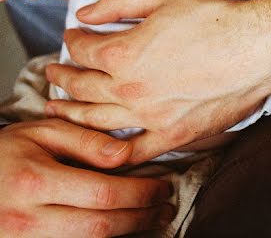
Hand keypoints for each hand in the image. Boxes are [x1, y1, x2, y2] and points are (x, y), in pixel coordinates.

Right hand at [0, 118, 171, 236]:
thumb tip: (125, 154)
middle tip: (165, 209)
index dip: (141, 194)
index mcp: (36, 182)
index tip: (163, 187)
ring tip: (149, 219)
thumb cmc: (6, 153)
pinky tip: (117, 228)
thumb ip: (86, 141)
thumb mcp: (43, 132)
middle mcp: (28, 218)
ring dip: (124, 234)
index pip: (103, 194)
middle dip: (141, 219)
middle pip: (100, 227)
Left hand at [44, 0, 270, 163]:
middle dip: (62, 76)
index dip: (73, 40)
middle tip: (55, 72)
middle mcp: (129, 88)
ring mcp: (150, 116)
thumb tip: (84, 12)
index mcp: (124, 52)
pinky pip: (132, 151)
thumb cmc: (215, 19)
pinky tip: (101, 144)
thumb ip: (117, 2)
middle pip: (81, 87)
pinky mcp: (172, 134)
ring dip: (72, 112)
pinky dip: (110, 150)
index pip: (82, 48)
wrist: (258, 48)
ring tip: (60, 107)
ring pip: (96, 120)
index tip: (73, 36)